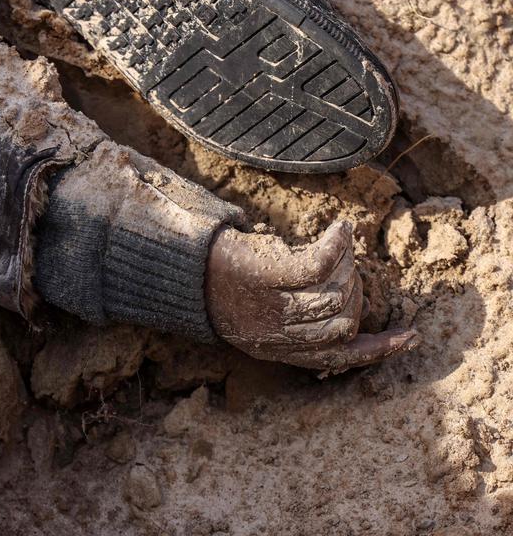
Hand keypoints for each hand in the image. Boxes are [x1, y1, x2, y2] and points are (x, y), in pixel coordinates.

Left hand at [204, 221, 418, 375]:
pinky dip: (338, 246)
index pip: (340, 357)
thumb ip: (295, 320)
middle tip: (349, 266)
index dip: (379, 349)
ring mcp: (270, 307)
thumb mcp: (255, 317)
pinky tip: (341, 229)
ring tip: (337, 244)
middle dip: (357, 293)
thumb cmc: (217, 286)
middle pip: (344, 322)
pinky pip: (318, 266)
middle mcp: (276, 336)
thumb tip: (344, 314)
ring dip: (347, 266)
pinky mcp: (264, 278)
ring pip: (335, 294)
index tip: (411, 337)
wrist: (174, 268)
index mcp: (278, 350)